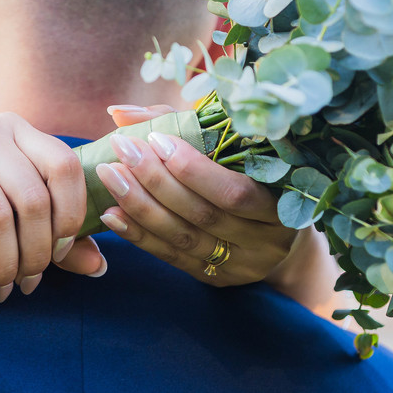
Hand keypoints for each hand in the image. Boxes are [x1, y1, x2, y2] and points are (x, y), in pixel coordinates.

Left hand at [99, 105, 341, 312]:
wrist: (278, 236)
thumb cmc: (254, 176)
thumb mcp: (235, 148)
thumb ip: (184, 125)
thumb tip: (122, 113)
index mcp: (281, 203)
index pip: (234, 192)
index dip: (193, 169)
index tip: (156, 139)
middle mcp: (265, 241)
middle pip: (203, 214)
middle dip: (156, 180)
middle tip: (122, 150)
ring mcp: (241, 265)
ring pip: (183, 238)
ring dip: (140, 206)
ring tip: (110, 176)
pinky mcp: (216, 279)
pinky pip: (172, 257)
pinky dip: (138, 235)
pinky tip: (112, 215)